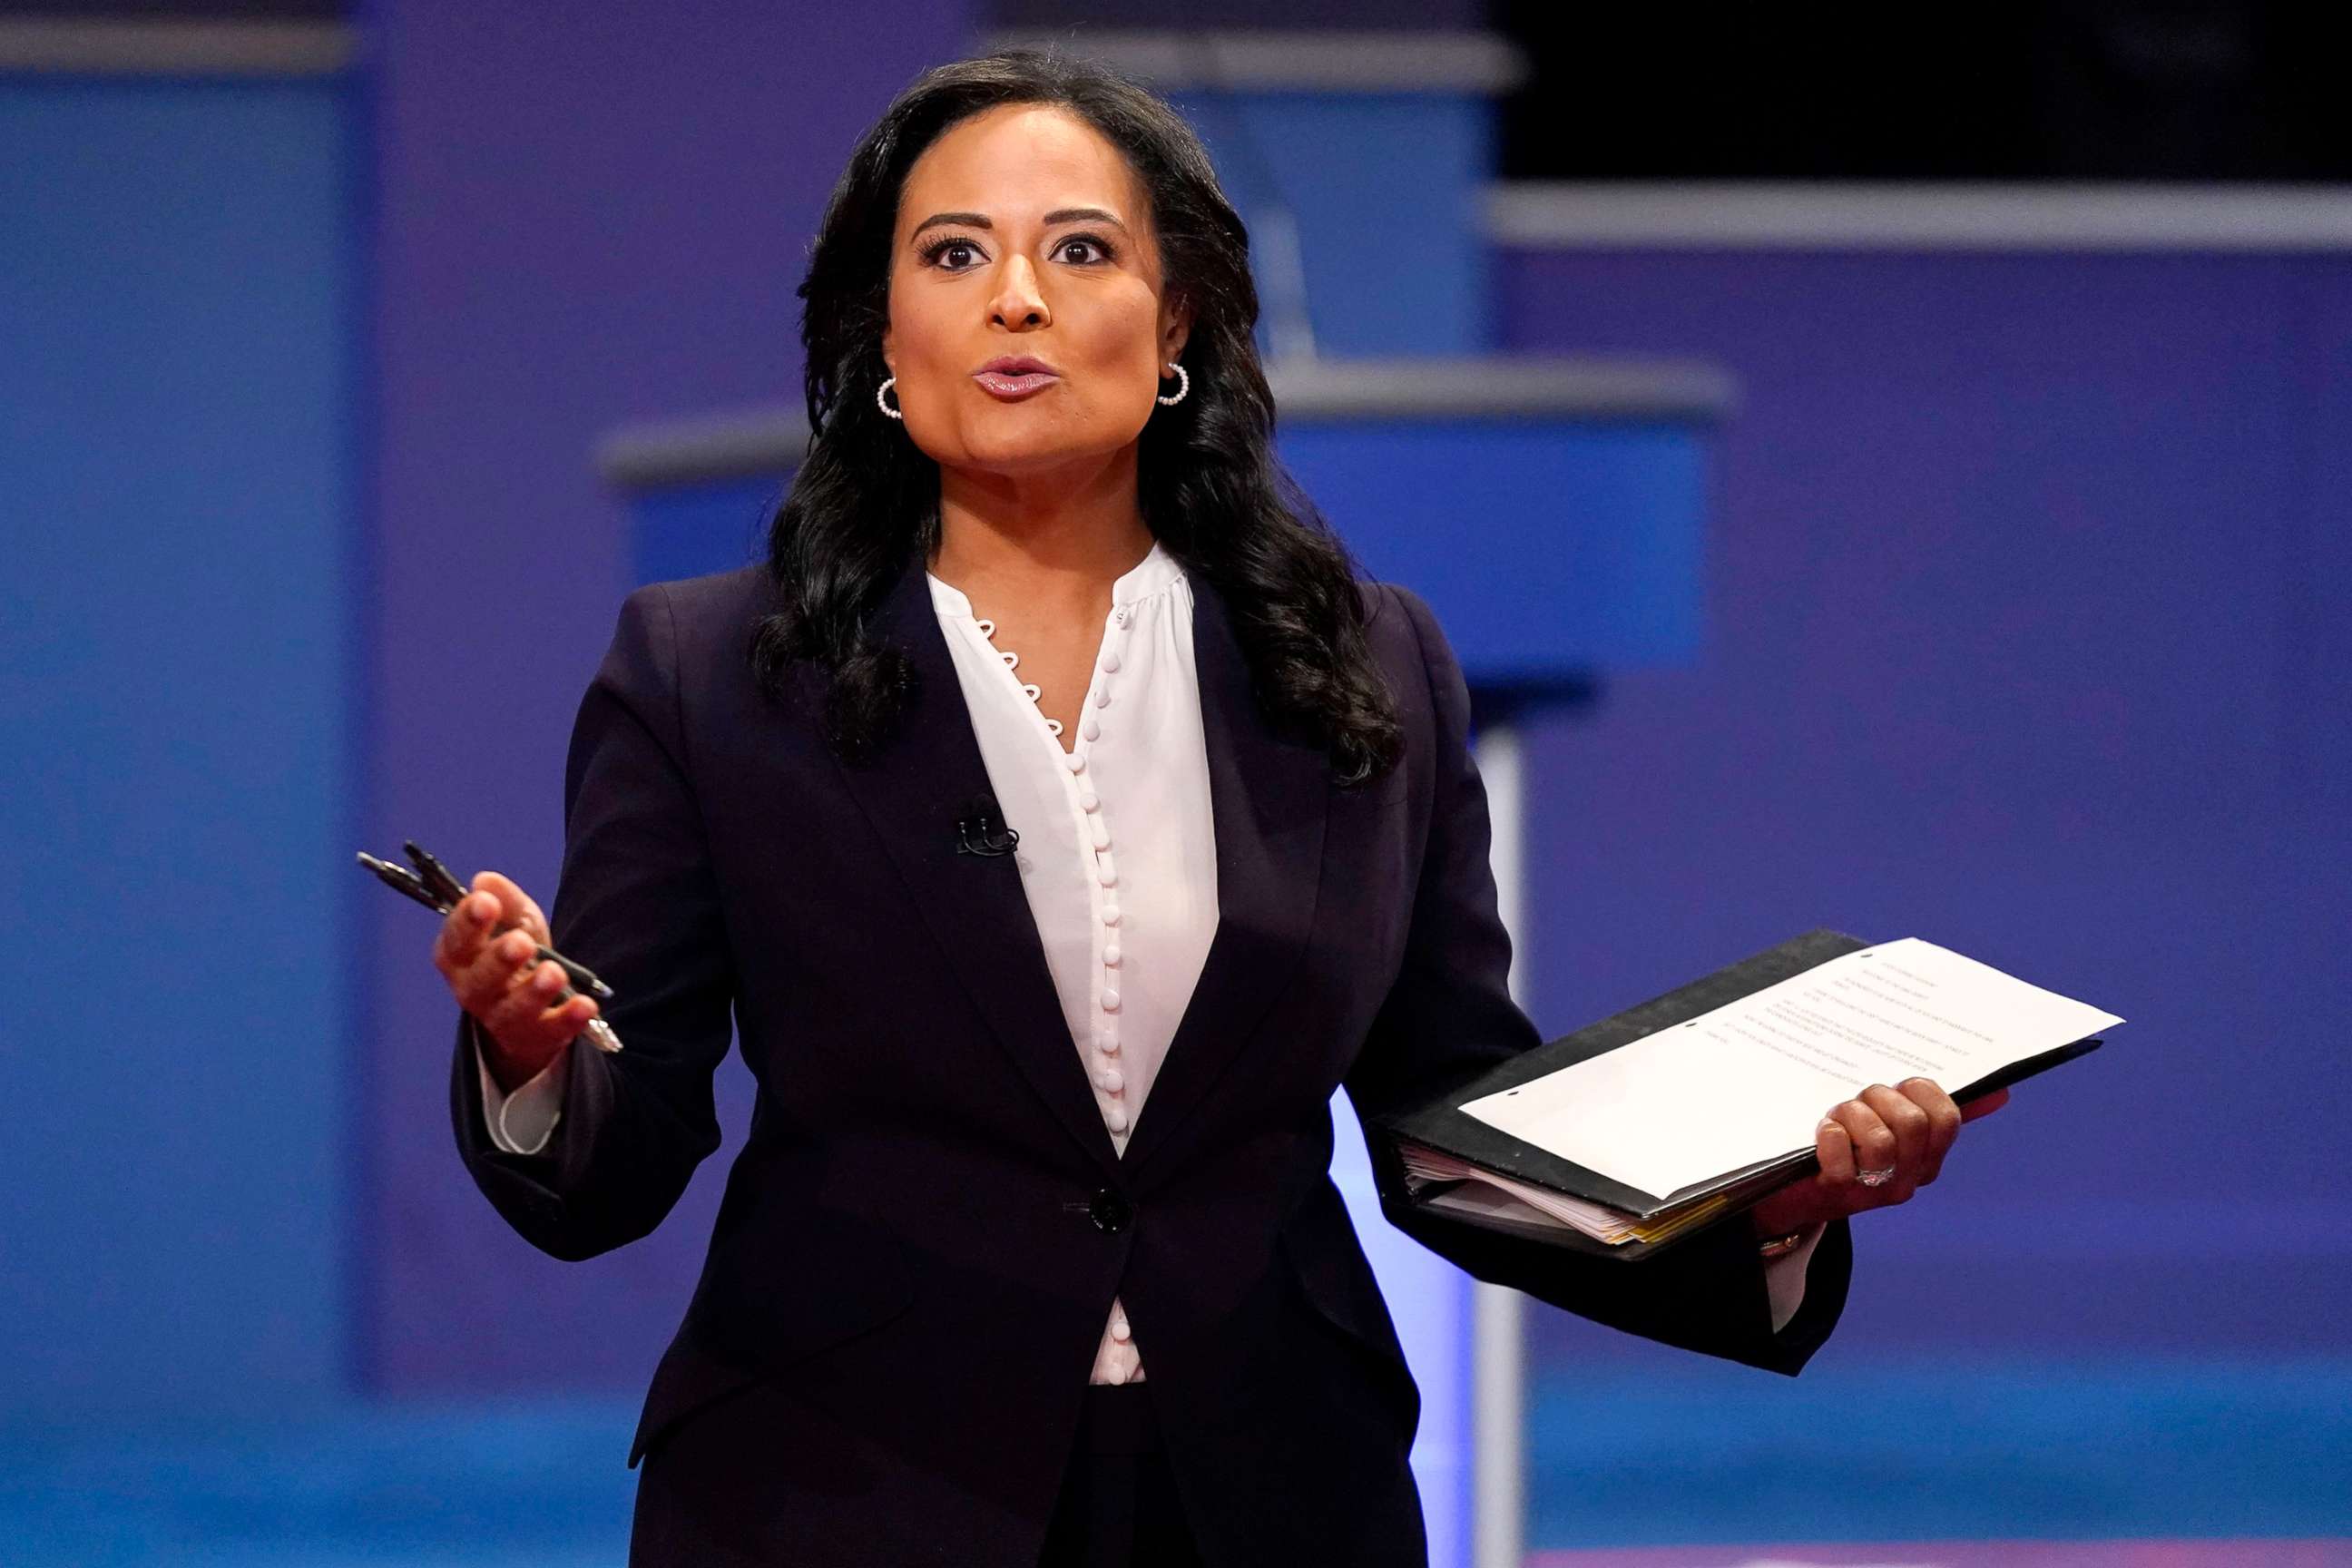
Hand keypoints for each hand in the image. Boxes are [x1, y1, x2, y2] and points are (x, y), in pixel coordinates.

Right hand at [432, 869, 597, 1093]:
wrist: (528, 1008)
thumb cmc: (516, 953)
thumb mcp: (515, 921)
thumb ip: (505, 901)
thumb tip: (485, 881)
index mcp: (460, 958)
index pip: (456, 941)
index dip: (468, 922)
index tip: (486, 903)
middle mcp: (473, 991)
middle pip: (481, 980)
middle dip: (500, 960)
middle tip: (521, 942)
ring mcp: (503, 1018)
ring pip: (513, 1010)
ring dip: (534, 992)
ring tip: (554, 973)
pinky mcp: (535, 1037)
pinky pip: (551, 1031)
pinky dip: (569, 1019)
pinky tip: (585, 1005)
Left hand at [1748, 1079, 2010, 1239]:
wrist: (1789, 1193)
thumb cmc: (1845, 1148)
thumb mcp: (1891, 1125)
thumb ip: (1938, 1110)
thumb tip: (1999, 1092)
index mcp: (1927, 1158)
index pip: (1946, 1118)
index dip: (1920, 1090)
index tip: (1898, 1086)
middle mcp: (1907, 1179)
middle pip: (1912, 1123)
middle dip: (1880, 1097)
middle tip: (1859, 1100)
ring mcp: (1874, 1190)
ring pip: (1879, 1139)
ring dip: (1851, 1114)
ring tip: (1837, 1118)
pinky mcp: (1837, 1192)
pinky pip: (1840, 1151)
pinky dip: (1829, 1134)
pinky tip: (1823, 1135)